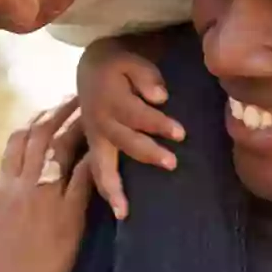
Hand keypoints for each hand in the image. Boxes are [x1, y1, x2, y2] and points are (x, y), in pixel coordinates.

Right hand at [0, 98, 95, 271]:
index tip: (50, 110)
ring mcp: (41, 201)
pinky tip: (110, 145)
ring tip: (95, 109)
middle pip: (38, 135)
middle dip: (58, 111)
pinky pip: (84, 178)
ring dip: (78, 124)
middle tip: (78, 96)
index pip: (15, 143)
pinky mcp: (66, 218)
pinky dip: (95, 157)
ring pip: (59, 148)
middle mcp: (17, 188)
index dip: (35, 121)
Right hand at [75, 36, 181, 219]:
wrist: (91, 68)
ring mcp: (95, 138)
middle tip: (172, 163)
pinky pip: (96, 173)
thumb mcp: (131, 60)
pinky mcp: (95, 148)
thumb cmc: (119, 66)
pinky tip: (119, 211)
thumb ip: (146, 76)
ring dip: (114, 188)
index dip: (158, 124)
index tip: (181, 133)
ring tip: (124, 211)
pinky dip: (106, 191)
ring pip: (102, 165)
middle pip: (124, 141)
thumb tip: (160, 97)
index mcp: (111, 99)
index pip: (137, 114)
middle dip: (147, 153)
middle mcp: (100, 122)